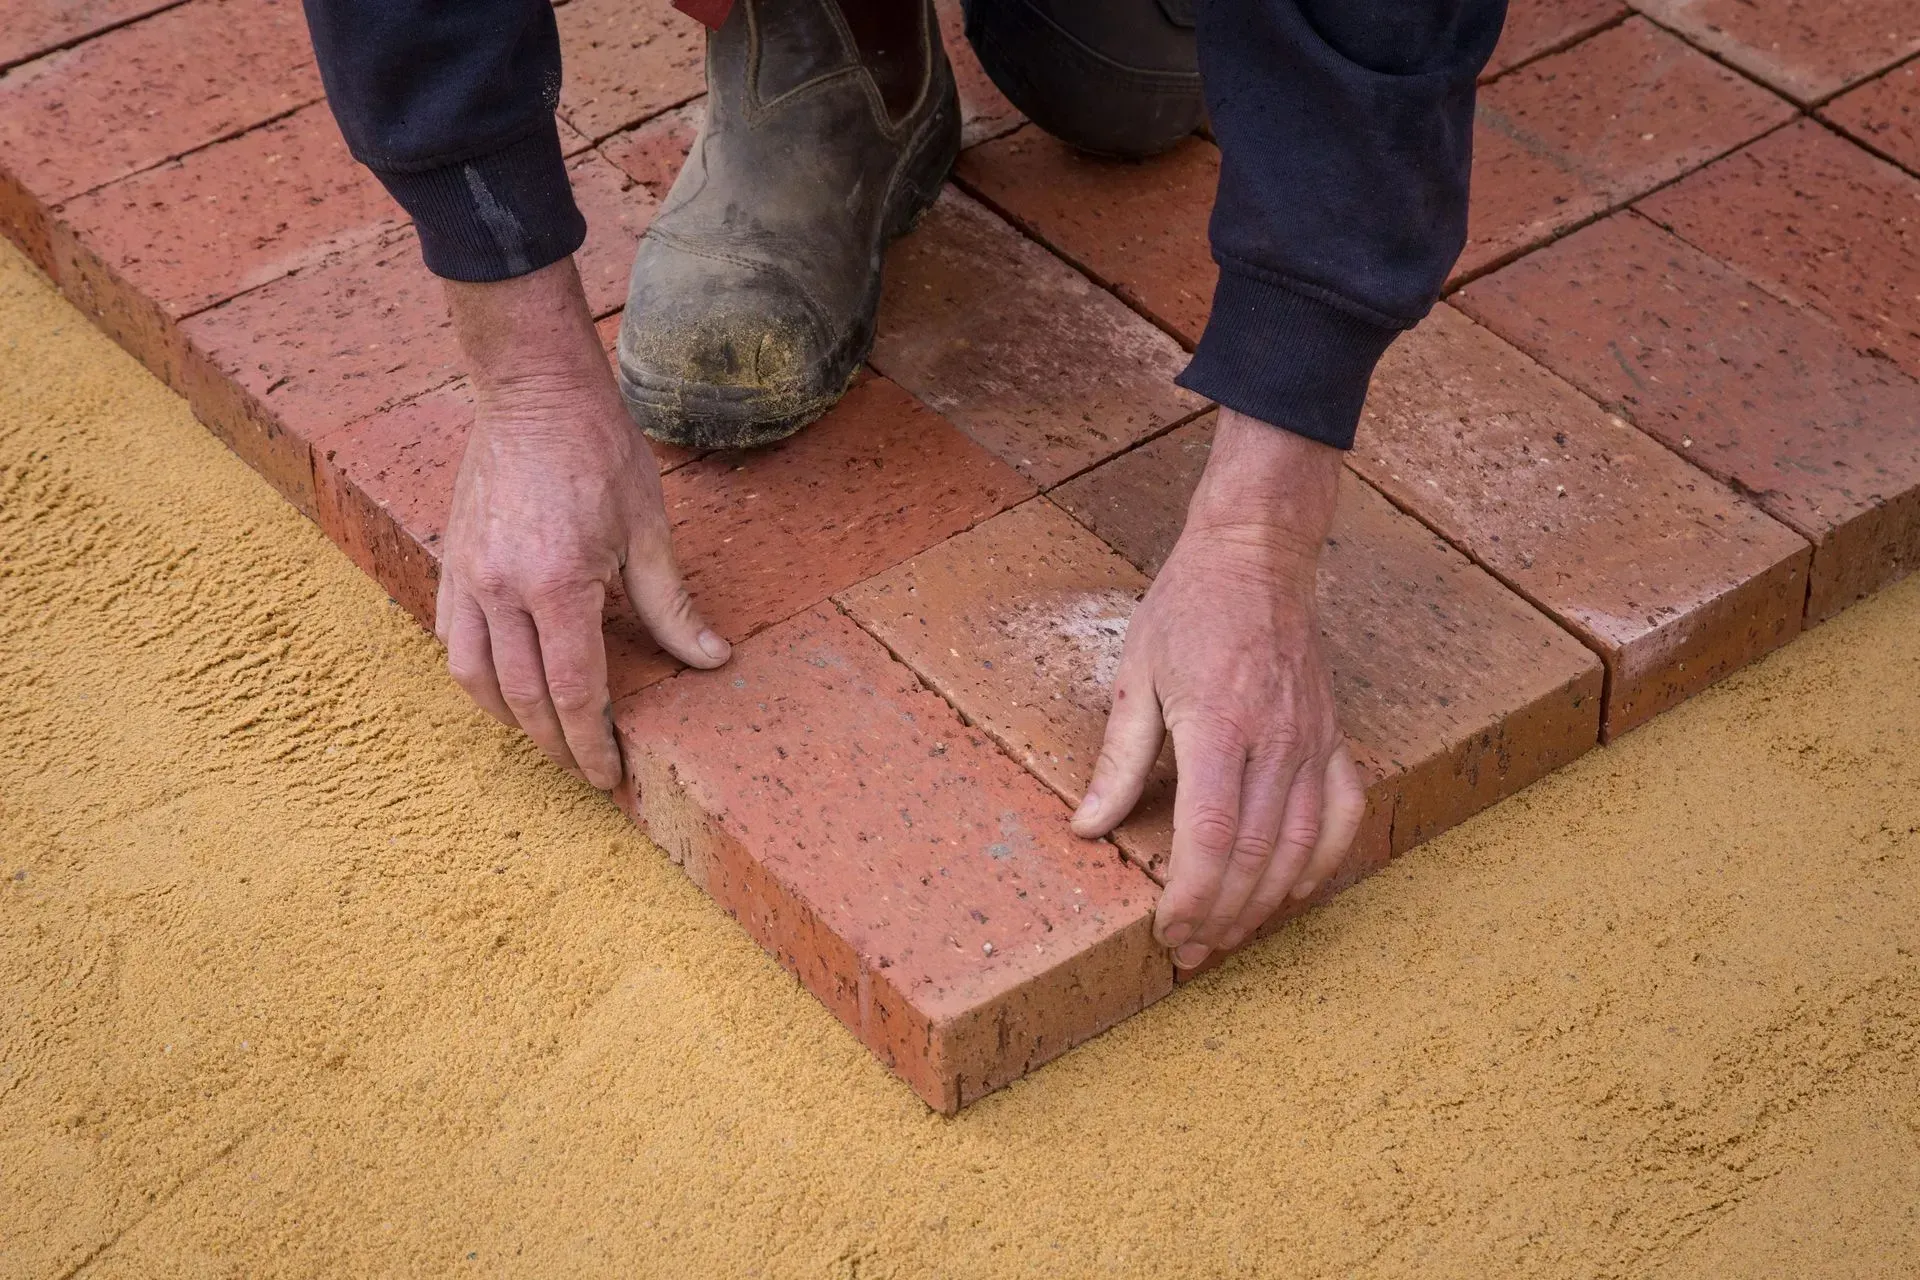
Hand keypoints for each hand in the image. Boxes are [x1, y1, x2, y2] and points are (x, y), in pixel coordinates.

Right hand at [435, 258, 729, 788]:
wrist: (533, 392)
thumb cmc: (598, 451)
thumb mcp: (648, 530)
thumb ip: (672, 606)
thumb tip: (711, 659)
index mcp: (558, 583)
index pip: (572, 691)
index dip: (591, 742)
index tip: (609, 774)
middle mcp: (501, 588)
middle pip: (524, 698)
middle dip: (557, 744)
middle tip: (586, 769)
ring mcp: (467, 577)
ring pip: (475, 679)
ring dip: (512, 720)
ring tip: (547, 737)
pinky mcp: (450, 563)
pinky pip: (452, 642)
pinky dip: (477, 678)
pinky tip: (506, 689)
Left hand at [1071, 408, 1366, 968]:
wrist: (1256, 556)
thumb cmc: (1187, 610)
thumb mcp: (1134, 677)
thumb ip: (1117, 760)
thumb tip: (1088, 828)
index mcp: (1219, 725)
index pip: (1210, 838)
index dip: (1189, 897)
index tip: (1165, 931)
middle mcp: (1276, 741)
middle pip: (1254, 856)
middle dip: (1220, 916)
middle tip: (1188, 953)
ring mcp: (1313, 741)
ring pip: (1301, 847)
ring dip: (1264, 904)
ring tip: (1228, 937)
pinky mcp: (1335, 737)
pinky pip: (1343, 815)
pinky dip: (1323, 863)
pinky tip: (1295, 892)